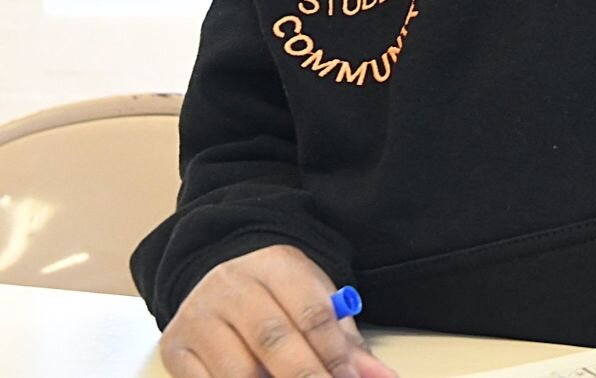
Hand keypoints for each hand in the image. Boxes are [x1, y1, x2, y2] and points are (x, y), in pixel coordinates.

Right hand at [159, 244, 396, 377]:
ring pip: (237, 371)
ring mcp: (199, 317)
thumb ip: (345, 341)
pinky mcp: (176, 348)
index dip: (334, 354)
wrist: (216, 274)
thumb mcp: (314, 299)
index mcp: (275, 266)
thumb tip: (381, 377)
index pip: (312, 313)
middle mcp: (232, 287)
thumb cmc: (277, 293)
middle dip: (306, 376)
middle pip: (275, 341)